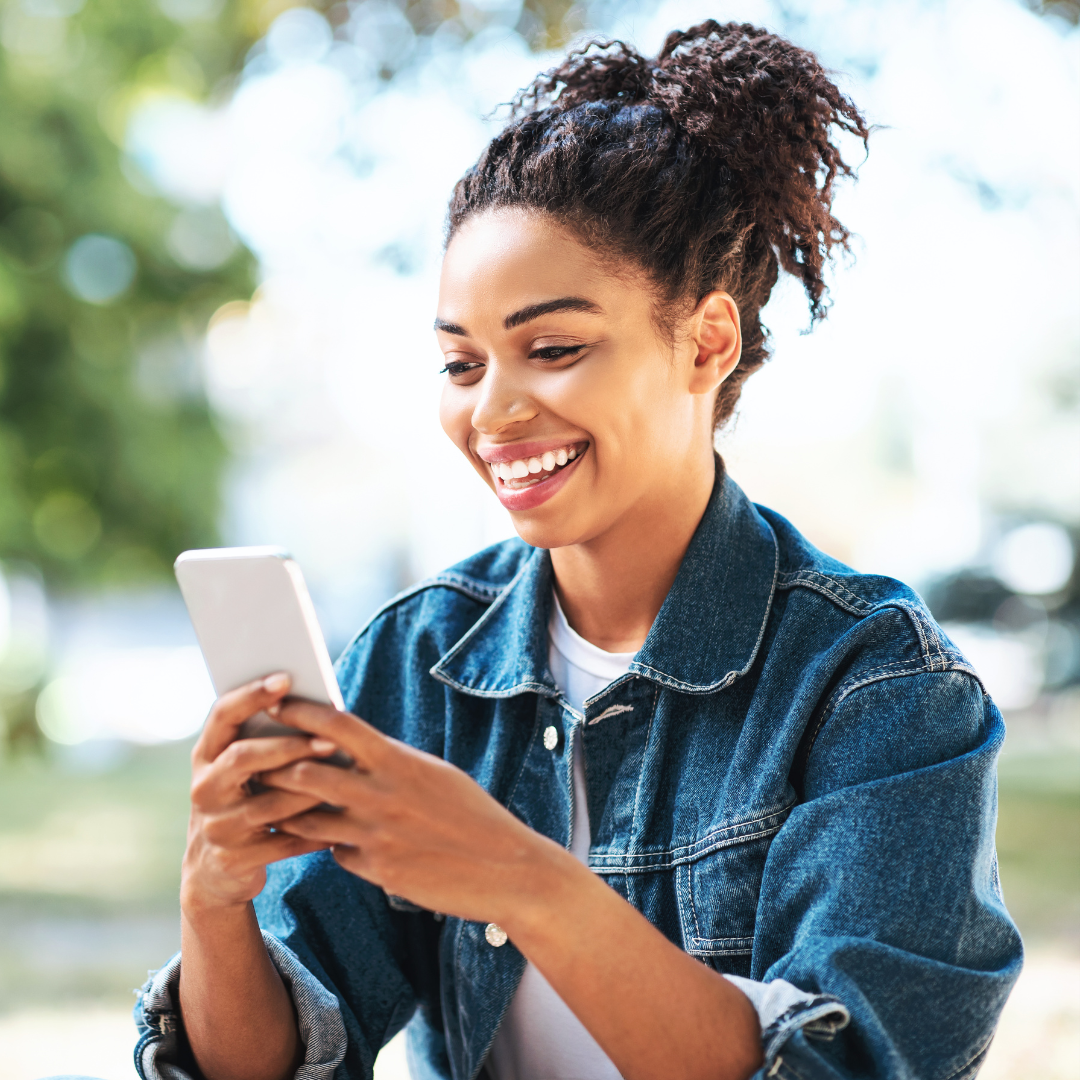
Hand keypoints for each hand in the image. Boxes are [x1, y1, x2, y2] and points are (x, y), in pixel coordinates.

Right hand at [181, 674, 339, 913]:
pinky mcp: (234, 858)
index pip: (222, 715)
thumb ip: (264, 740)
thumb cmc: (245, 799)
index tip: (285, 678)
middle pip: (243, 757)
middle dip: (291, 746)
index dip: (251, 694)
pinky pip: (285, 840)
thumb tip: (318, 706)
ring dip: (311, 791)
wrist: (215, 871)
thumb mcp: (241, 770)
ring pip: (271, 802)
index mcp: (205, 755)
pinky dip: (316, 831)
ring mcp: (216, 826)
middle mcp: (204, 788)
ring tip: (346, 780)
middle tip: (331, 741)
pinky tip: (342, 820)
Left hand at [259, 700, 576, 924]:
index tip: (275, 704)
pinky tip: (329, 843)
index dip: (301, 712)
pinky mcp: (376, 869)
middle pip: (305, 771)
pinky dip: (328, 845)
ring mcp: (376, 834)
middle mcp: (381, 794)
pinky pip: (334, 852)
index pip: (337, 726)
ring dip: (289, 811)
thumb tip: (359, 750)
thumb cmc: (473, 815)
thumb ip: (392, 763)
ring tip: (271, 804)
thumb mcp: (435, 775)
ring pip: (307, 817)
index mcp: (398, 760)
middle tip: (254, 760)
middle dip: (276, 766)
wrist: (506, 869)